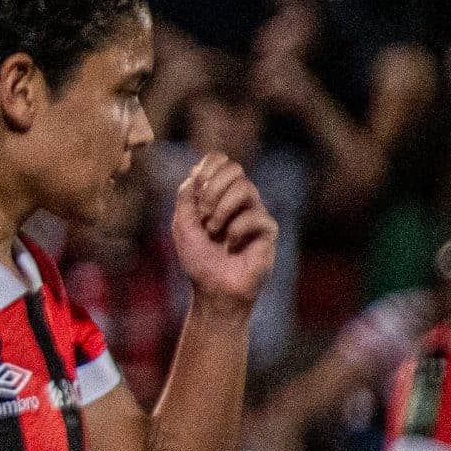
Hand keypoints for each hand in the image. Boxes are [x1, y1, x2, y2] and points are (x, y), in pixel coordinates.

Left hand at [167, 153, 276, 309]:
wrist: (213, 288)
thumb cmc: (199, 259)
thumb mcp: (182, 225)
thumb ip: (186, 198)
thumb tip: (194, 174)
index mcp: (218, 195)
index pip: (221, 162)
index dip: (209, 166)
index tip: (196, 185)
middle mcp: (239, 200)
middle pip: (235, 168)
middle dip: (212, 188)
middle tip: (202, 215)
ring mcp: (255, 212)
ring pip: (245, 187)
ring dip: (221, 209)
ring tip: (213, 231)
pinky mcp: (268, 230)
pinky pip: (255, 216)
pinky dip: (236, 230)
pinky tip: (231, 245)